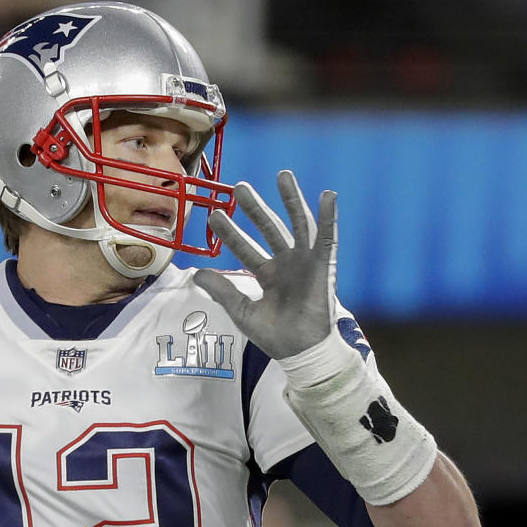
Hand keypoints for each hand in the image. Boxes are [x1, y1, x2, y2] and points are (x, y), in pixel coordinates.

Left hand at [193, 170, 337, 359]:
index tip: (214, 215)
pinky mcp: (324, 266)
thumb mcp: (241, 311)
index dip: (231, 233)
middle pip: (269, 229)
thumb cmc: (275, 336)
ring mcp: (305, 263)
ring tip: (283, 175)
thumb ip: (221, 290)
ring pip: (298, 224)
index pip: (245, 248)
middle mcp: (286, 265)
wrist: (300, 351)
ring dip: (291, 200)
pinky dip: (329, 216)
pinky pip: (328, 237)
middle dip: (255, 208)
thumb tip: (196, 273)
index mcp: (268, 276)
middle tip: (239, 187)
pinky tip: (327, 195)